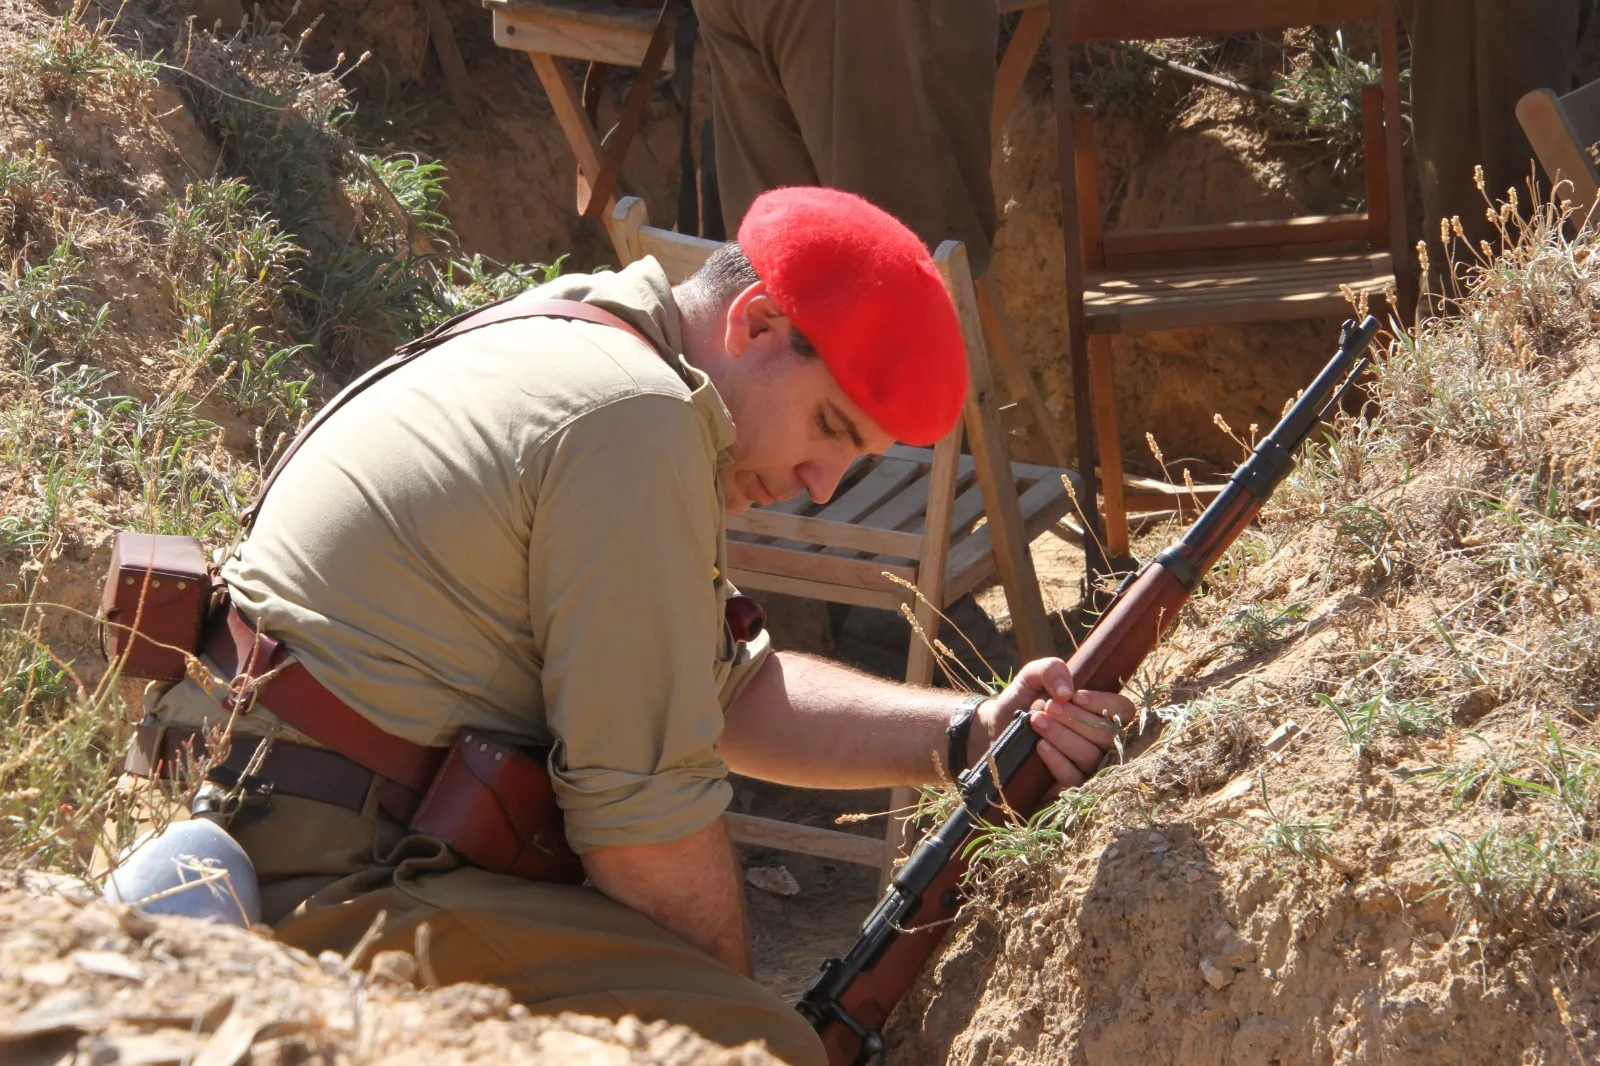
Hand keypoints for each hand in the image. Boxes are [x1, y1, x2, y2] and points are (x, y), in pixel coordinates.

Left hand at [970, 657, 1136, 787]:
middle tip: (1047, 706)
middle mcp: (1098, 739)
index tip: (1076, 696)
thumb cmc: (1021, 700)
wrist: (994, 726)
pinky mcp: (1068, 783)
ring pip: (1090, 756)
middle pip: (1106, 734)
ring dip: (1063, 736)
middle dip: (1075, 718)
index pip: (1123, 710)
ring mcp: (1085, 763)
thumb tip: (1067, 691)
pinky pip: (1073, 777)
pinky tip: (1040, 746)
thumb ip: (1051, 669)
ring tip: (1037, 721)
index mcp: (1098, 711)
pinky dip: (1057, 760)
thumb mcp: (1032, 676)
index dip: (1104, 703)